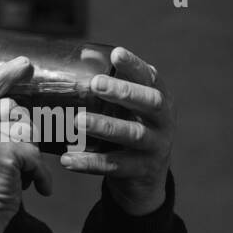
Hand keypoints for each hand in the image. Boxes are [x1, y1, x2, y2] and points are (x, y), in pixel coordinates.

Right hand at [0, 57, 52, 232]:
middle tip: (20, 158)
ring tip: (23, 175)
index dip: (3, 75)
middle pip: (11, 108)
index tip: (23, 64)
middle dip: (23, 130)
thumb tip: (14, 113)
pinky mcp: (2, 152)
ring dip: (31, 154)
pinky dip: (41, 174)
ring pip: (26, 129)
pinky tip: (38, 188)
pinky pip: (34, 153)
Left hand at [60, 47, 172, 215]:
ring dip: (105, 126)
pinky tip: (68, 159)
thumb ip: (113, 89)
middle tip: (96, 84)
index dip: (135, 66)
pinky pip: (115, 166)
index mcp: (160, 100)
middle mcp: (163, 121)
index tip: (116, 53)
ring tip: (78, 121)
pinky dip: (90, 162)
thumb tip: (80, 59)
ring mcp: (155, 147)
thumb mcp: (129, 110)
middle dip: (124, 92)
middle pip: (150, 103)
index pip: (151, 78)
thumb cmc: (131, 130)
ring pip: (133, 135)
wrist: (147, 179)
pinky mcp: (141, 171)